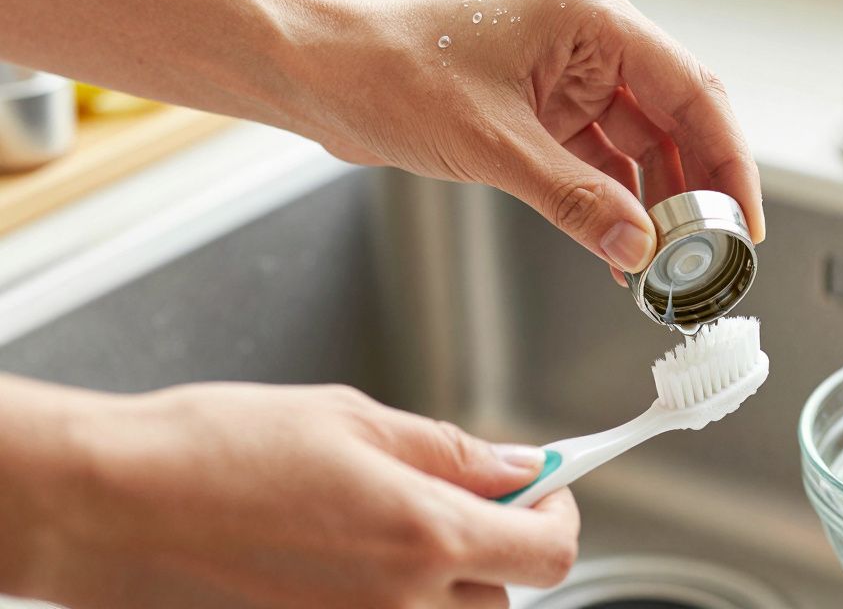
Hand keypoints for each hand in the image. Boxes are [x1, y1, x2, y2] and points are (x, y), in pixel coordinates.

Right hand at [12, 382, 575, 608]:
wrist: (114, 507)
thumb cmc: (216, 450)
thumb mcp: (353, 419)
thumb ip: (450, 452)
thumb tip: (519, 466)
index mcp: (424, 535)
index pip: (549, 552)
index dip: (560, 514)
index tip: (548, 486)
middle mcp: (402, 604)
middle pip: (505, 591)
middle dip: (500, 540)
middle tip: (465, 491)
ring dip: (449, 574)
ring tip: (393, 518)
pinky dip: (395, 595)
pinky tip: (349, 549)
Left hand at [279, 0, 765, 278]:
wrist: (324, 76)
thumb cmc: (391, 73)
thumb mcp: (494, 146)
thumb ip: (575, 200)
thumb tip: (638, 247)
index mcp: (592, 18)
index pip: (692, 90)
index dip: (728, 161)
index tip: (742, 222)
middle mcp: (591, 39)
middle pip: (676, 119)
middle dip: (694, 191)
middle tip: (709, 255)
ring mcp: (570, 73)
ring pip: (643, 145)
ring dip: (653, 205)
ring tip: (664, 265)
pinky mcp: (547, 106)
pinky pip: (602, 160)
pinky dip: (613, 204)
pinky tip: (620, 249)